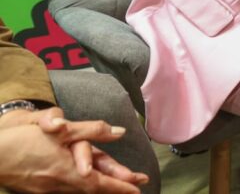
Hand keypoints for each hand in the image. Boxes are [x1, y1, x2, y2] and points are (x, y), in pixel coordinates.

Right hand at [0, 120, 146, 192]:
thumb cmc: (22, 140)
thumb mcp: (59, 130)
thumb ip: (90, 130)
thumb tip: (119, 131)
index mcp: (68, 169)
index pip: (100, 181)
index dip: (120, 185)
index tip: (138, 187)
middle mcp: (60, 183)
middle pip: (93, 188)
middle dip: (115, 188)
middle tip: (135, 188)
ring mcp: (48, 188)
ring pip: (80, 190)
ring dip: (101, 188)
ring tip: (117, 186)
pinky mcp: (38, 189)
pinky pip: (67, 189)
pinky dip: (83, 188)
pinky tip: (85, 185)